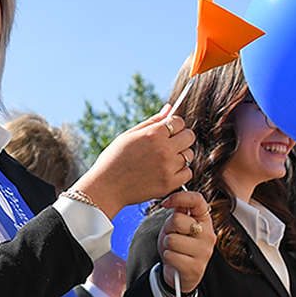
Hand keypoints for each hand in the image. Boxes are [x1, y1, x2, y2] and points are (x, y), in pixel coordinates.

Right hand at [74, 105, 194, 217]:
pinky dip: (181, 171)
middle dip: (181, 137)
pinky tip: (168, 170)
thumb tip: (169, 108)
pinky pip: (187, 173)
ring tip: (166, 158)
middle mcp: (164, 149)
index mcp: (153, 134)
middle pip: (189, 136)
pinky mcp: (169, 184)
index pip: (179, 121)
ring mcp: (168, 167)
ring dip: (181, 154)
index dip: (174, 124)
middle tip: (170, 143)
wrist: (106, 188)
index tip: (168, 130)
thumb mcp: (130, 135)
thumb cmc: (114, 159)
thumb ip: (152, 121)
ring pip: (189, 154)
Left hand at [156, 191, 214, 293]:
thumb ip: (179, 211)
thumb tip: (173, 198)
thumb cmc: (179, 245)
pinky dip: (168, 258)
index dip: (179, 197)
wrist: (180, 273)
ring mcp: (204, 252)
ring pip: (172, 239)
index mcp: (205, 220)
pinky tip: (175, 260)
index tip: (166, 203)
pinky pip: (171, 256)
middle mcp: (208, 234)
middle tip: (173, 236)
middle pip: (178, 219)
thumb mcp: (178, 225)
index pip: (197, 200)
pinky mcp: (196, 268)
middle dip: (169, 228)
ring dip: (167, 245)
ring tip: (174, 249)